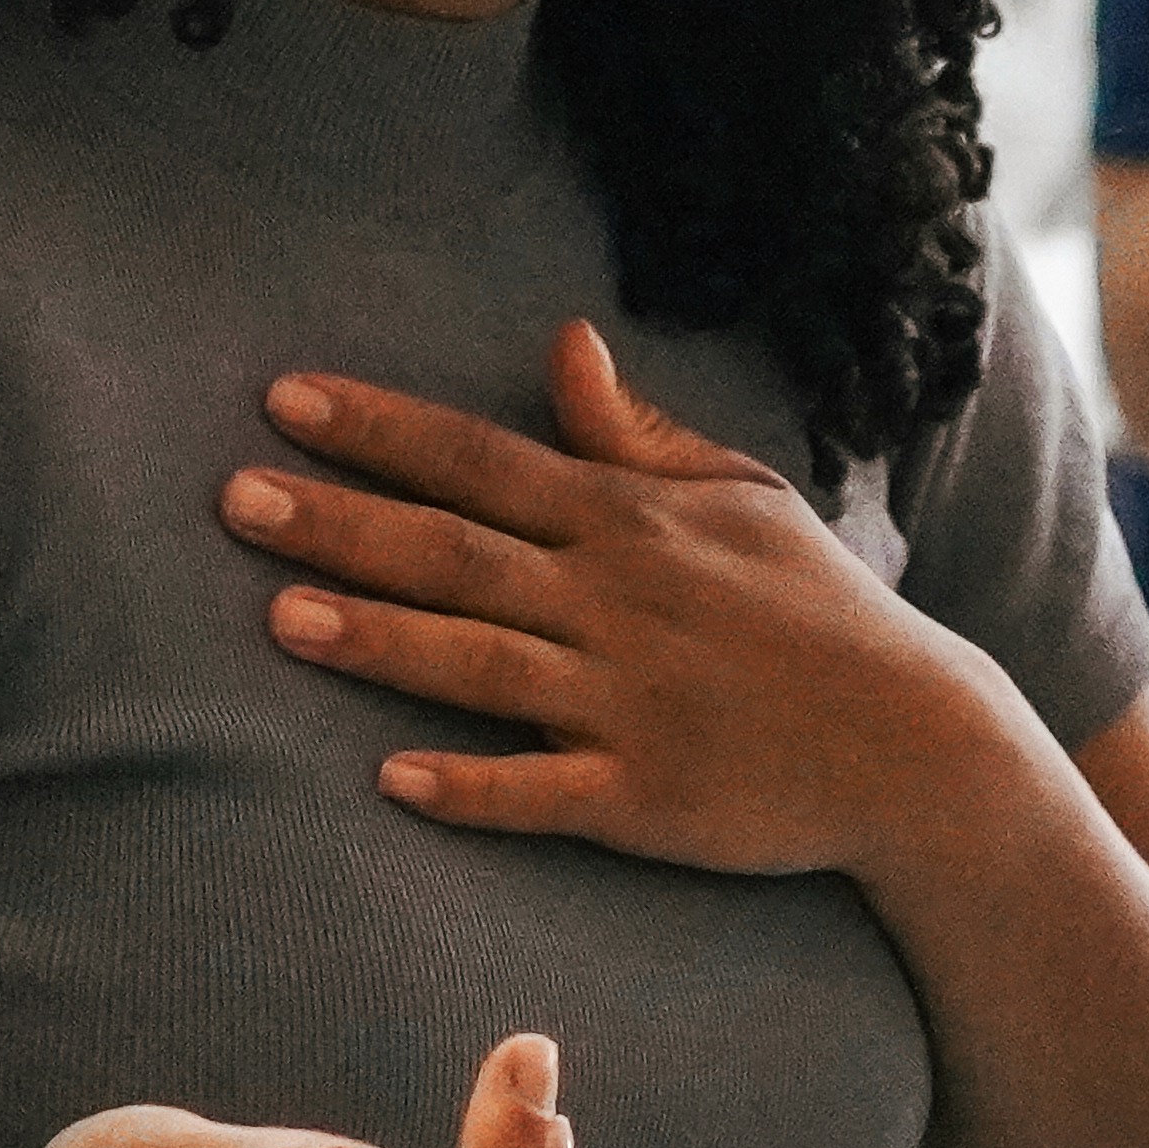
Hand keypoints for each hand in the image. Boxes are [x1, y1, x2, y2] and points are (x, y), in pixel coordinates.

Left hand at [230, 322, 992, 877]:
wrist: (917, 742)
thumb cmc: (817, 610)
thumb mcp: (742, 497)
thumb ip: (638, 434)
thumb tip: (563, 349)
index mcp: (630, 521)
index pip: (481, 459)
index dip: (379, 428)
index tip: (282, 399)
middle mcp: (617, 600)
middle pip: (456, 551)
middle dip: (340, 519)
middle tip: (232, 497)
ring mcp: (630, 702)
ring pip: (481, 664)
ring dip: (379, 639)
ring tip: (279, 618)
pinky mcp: (647, 798)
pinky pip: (546, 793)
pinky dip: (474, 786)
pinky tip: (393, 778)